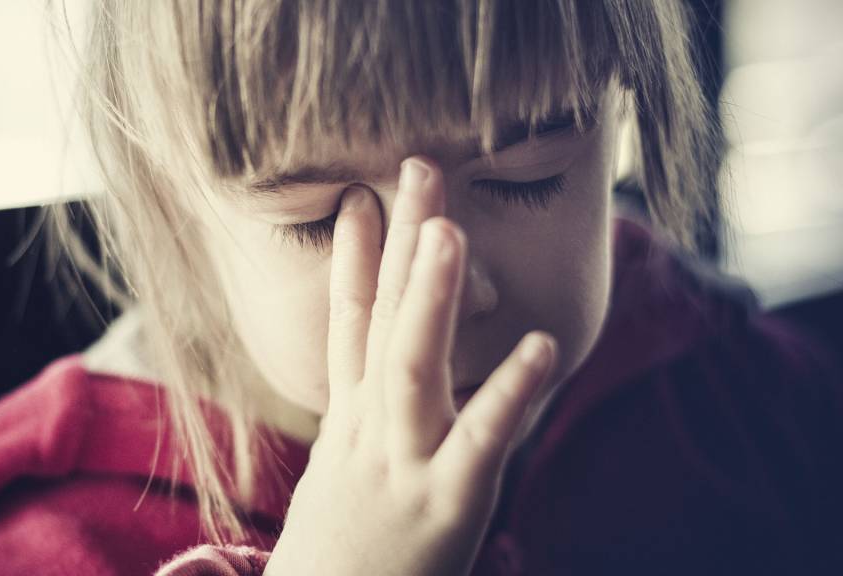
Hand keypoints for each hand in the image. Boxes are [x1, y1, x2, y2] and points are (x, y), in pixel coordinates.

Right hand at [264, 157, 555, 575]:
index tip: (358, 195)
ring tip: (450, 231)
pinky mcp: (445, 506)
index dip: (351, 259)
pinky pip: (480, 441)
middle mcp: (370, 431)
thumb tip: (375, 381)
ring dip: (429, 296)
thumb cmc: (341, 555)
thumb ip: (362, 425)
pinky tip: (544, 344)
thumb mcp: (340, 478)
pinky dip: (509, 392)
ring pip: (413, 367)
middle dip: (398, 245)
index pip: (349, 326)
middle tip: (418, 169)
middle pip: (381, 323)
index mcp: (350, 424)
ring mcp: (404, 464)